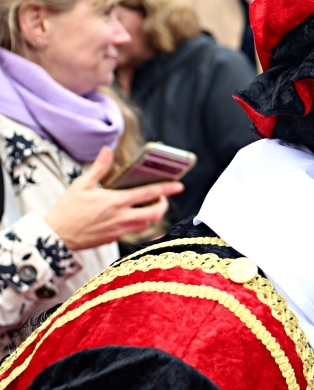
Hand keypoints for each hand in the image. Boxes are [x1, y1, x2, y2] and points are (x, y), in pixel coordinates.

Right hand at [45, 147, 182, 250]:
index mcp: (115, 201)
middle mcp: (122, 217)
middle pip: (155, 214)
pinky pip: (134, 230)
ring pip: (147, 223)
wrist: (57, 235)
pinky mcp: (115, 238)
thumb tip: (107, 150)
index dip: (166, 189)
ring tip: (146, 205)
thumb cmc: (68, 209)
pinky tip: (131, 214)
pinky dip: (138, 222)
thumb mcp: (81, 184)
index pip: (148, 194)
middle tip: (161, 198)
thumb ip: (99, 168)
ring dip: (151, 214)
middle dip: (163, 205)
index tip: (179, 186)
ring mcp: (120, 229)